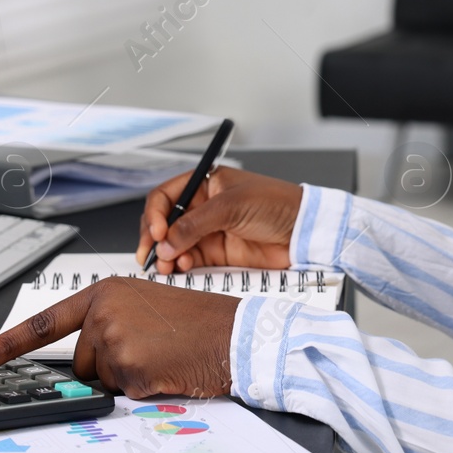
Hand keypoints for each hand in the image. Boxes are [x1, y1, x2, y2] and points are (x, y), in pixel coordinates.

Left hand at [0, 278, 238, 397]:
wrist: (230, 332)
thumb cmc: (194, 322)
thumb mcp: (143, 309)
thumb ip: (106, 326)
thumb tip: (81, 363)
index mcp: (105, 293)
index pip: (45, 323)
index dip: (8, 344)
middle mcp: (103, 311)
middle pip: (80, 361)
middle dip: (109, 366)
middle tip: (149, 349)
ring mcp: (113, 337)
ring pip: (100, 379)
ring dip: (127, 377)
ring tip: (159, 354)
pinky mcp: (127, 364)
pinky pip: (121, 391)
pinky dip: (143, 387)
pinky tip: (165, 366)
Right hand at [135, 166, 301, 273]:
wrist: (302, 231)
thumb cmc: (275, 204)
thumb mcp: (232, 206)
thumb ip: (196, 224)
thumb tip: (166, 241)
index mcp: (203, 184)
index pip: (166, 197)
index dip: (156, 214)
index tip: (158, 232)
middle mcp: (202, 207)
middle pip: (164, 222)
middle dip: (154, 238)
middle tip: (150, 254)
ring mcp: (208, 231)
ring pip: (173, 244)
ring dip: (165, 255)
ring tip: (167, 265)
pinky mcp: (216, 254)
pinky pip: (189, 260)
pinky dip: (180, 265)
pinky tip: (181, 267)